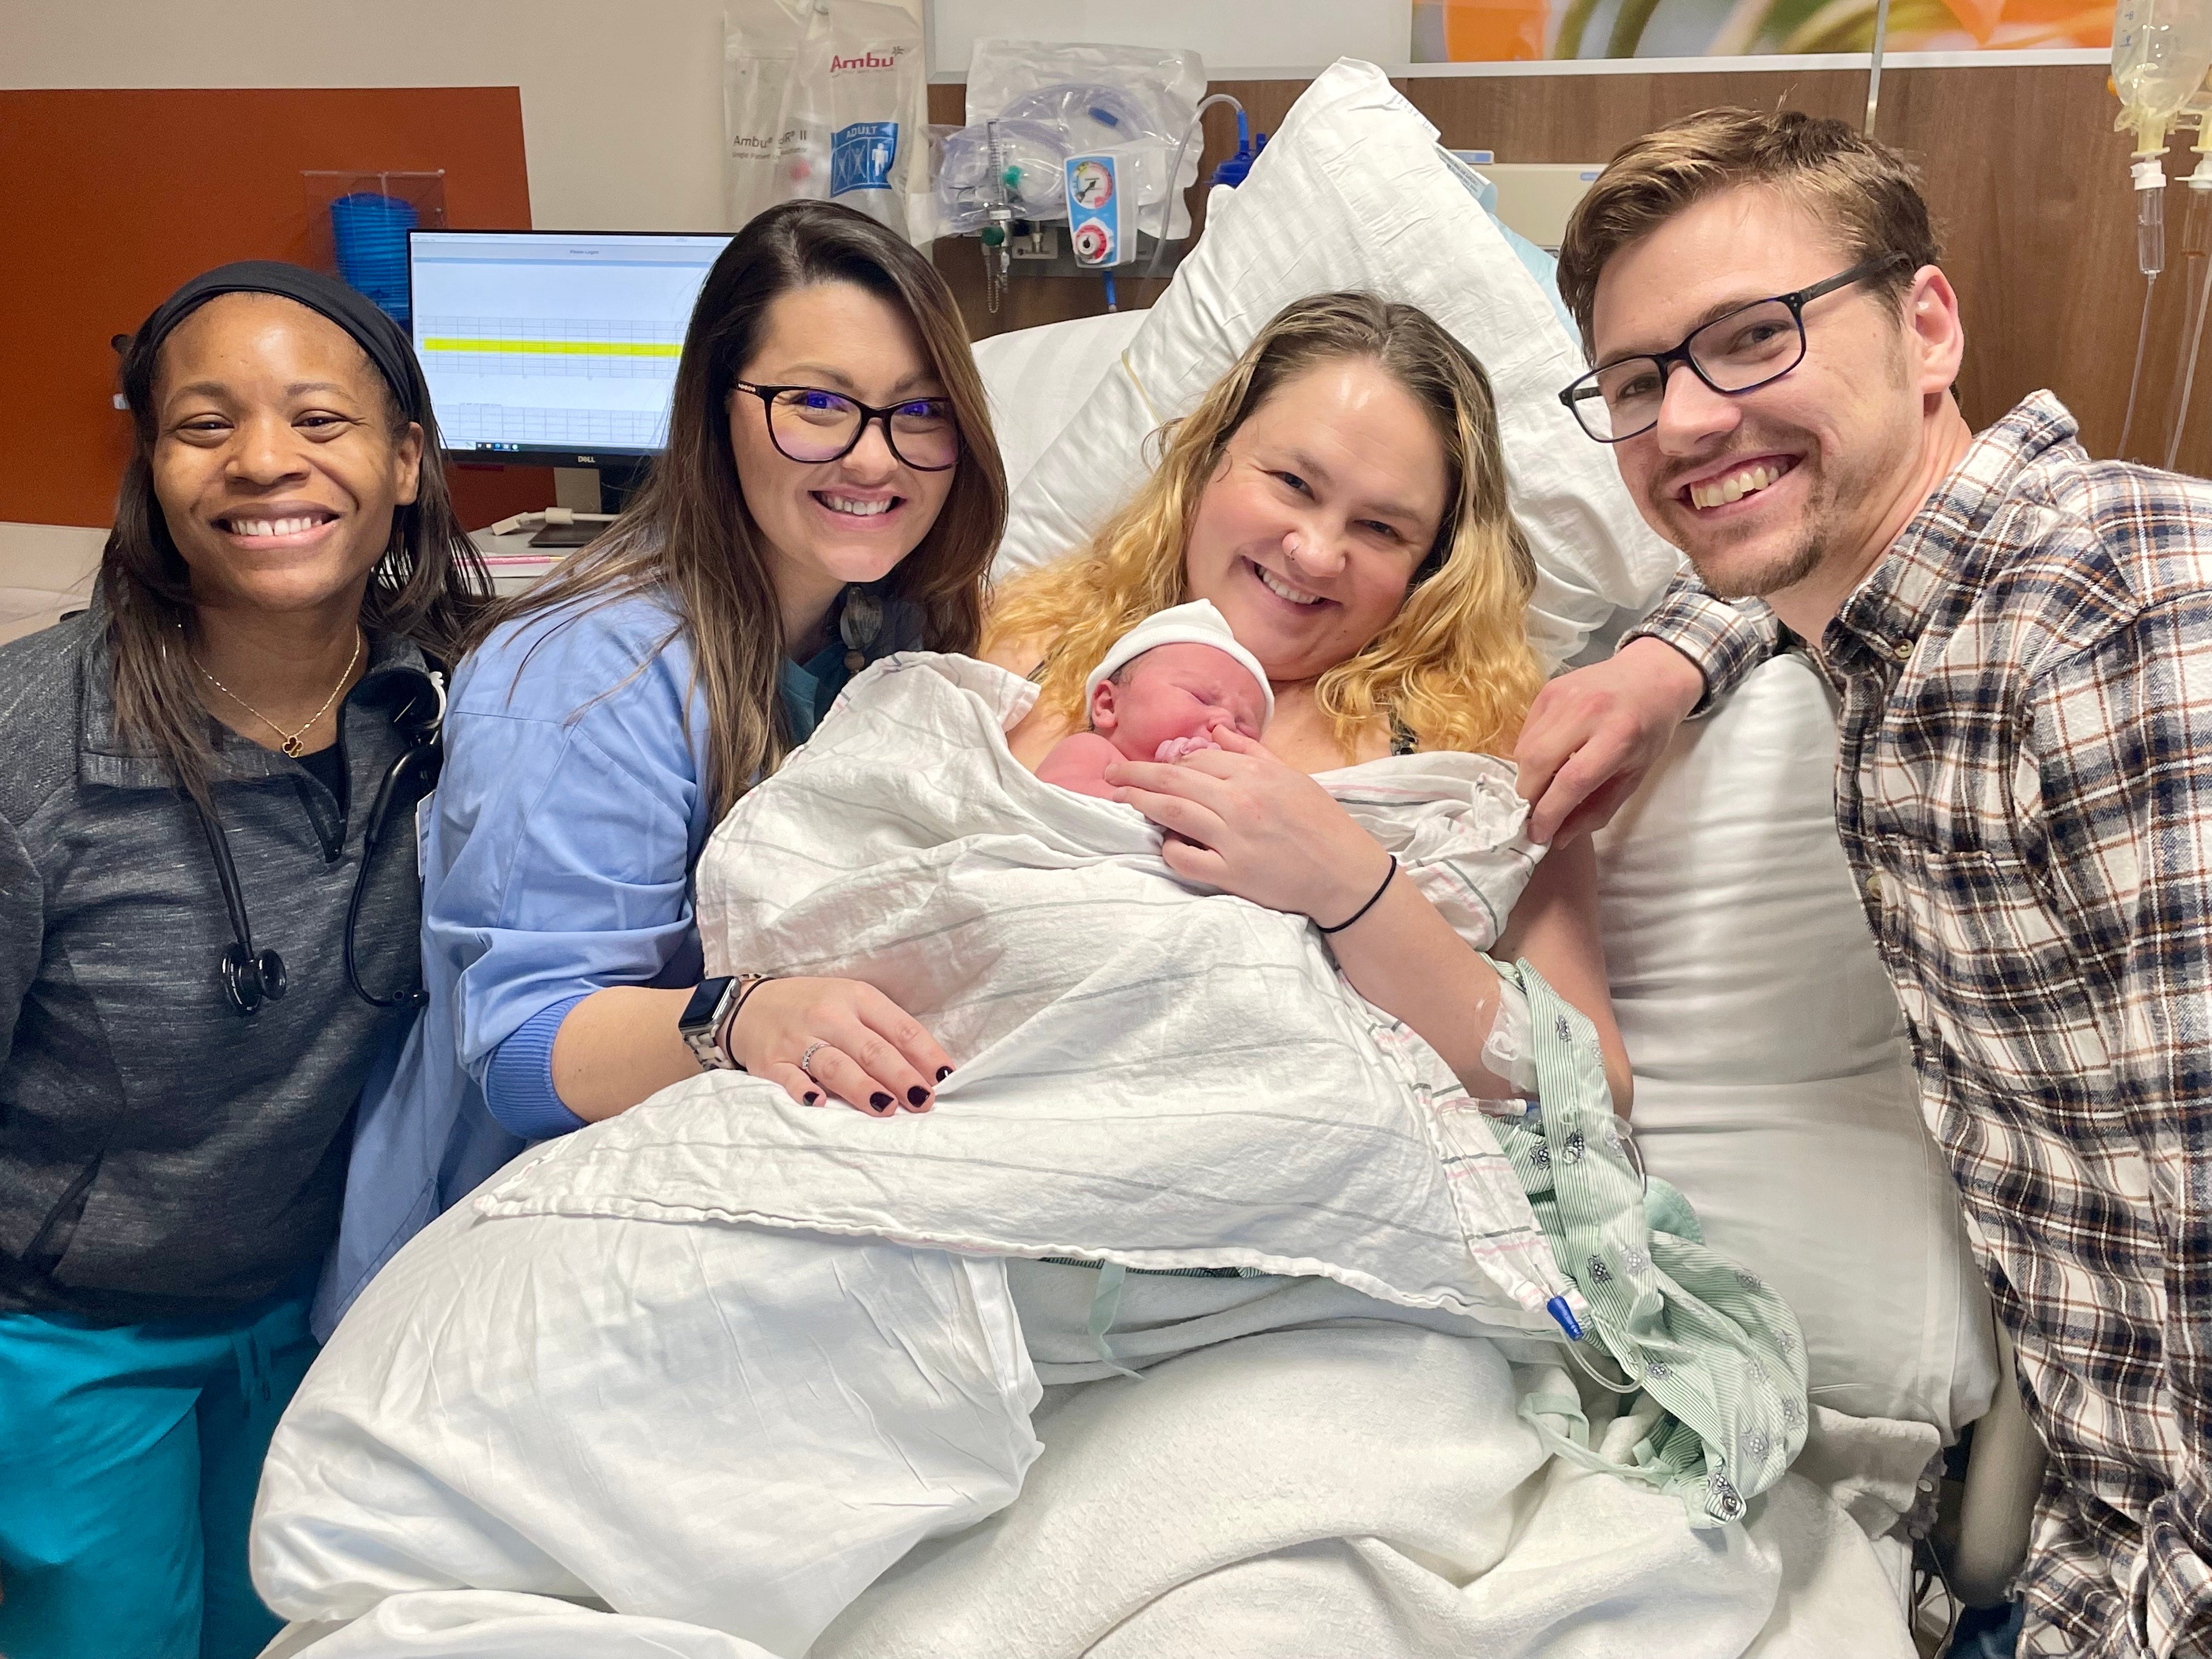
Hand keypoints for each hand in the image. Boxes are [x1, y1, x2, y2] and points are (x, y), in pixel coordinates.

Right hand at [726, 976, 953, 1116]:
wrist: (749, 1006)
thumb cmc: (815, 1008)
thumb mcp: (853, 1004)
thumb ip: (886, 1033)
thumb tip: (928, 1072)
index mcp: (858, 998)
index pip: (900, 1028)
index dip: (926, 1054)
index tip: (946, 1079)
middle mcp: (830, 1016)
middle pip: (872, 1049)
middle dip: (901, 1077)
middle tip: (923, 1101)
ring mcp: (799, 1039)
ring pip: (836, 1065)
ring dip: (863, 1088)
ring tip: (886, 1108)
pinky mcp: (772, 1061)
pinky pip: (790, 1078)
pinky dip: (803, 1090)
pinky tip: (819, 1103)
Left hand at [1105, 726, 1388, 923]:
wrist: (1346, 874)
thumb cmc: (1321, 824)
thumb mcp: (1291, 777)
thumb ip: (1250, 752)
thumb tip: (1215, 729)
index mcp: (1256, 775)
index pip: (1199, 760)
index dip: (1170, 761)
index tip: (1150, 766)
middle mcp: (1241, 802)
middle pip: (1175, 780)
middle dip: (1137, 773)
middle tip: (1111, 774)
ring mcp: (1234, 839)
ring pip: (1173, 813)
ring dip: (1141, 802)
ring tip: (1121, 797)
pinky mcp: (1232, 873)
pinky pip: (1186, 859)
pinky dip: (1169, 850)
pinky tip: (1165, 844)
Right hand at [1514, 637, 1703, 843]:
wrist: (1650, 677)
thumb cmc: (1647, 732)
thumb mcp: (1634, 776)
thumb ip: (1597, 810)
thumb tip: (1559, 838)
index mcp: (1620, 736)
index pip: (1572, 781)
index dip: (1550, 813)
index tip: (1538, 834)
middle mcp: (1589, 711)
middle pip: (1539, 762)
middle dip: (1528, 797)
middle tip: (1532, 814)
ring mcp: (1565, 696)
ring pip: (1526, 748)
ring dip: (1527, 777)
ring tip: (1541, 788)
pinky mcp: (1549, 690)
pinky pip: (1526, 732)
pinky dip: (1529, 755)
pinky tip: (1546, 760)